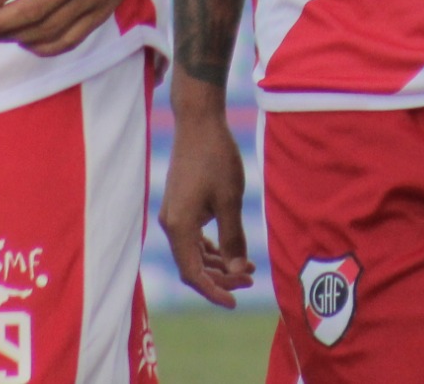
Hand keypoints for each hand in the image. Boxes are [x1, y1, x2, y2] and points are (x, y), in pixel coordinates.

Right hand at [160, 76, 256, 308]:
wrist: (198, 122)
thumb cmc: (216, 157)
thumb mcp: (231, 199)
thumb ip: (234, 238)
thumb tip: (239, 270)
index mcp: (179, 226)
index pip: (193, 274)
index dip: (214, 291)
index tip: (235, 301)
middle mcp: (171, 224)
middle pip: (192, 266)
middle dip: (221, 277)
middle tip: (251, 279)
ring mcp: (174, 215)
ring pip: (193, 253)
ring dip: (218, 263)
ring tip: (248, 267)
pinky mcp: (180, 206)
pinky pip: (193, 238)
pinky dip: (211, 248)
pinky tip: (231, 250)